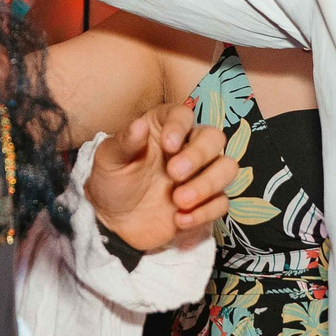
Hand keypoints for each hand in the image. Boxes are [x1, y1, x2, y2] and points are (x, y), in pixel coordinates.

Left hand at [86, 101, 231, 253]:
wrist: (114, 221)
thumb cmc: (112, 181)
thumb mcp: (108, 160)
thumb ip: (124, 142)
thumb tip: (138, 124)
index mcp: (164, 128)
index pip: (183, 115)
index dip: (180, 127)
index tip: (168, 145)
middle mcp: (188, 147)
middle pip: (215, 138)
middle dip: (199, 155)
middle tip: (174, 174)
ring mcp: (200, 174)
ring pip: (227, 168)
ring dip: (208, 184)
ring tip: (179, 201)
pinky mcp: (205, 201)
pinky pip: (222, 203)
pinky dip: (204, 212)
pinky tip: (178, 220)